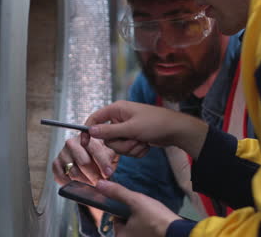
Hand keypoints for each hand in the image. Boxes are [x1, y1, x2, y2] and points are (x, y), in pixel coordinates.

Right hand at [52, 134, 119, 185]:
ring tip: (92, 183)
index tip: (108, 173)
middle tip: (101, 182)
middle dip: (95, 175)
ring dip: (85, 182)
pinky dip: (72, 184)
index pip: (95, 149)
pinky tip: (80, 184)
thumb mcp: (109, 152)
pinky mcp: (56, 164)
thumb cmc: (100, 154)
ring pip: (74, 173)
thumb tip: (107, 169)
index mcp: (86, 136)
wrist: (88, 157)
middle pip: (84, 162)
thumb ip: (109, 157)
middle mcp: (72, 143)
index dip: (103, 163)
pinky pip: (62, 178)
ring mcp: (62, 153)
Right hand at [82, 100, 208, 158]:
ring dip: (131, 148)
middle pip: (108, 138)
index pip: (95, 119)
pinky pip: (128, 150)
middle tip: (134, 140)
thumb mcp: (131, 128)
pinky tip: (147, 145)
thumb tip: (91, 131)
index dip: (88, 131)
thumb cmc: (155, 124)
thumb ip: (110, 131)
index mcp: (117, 110)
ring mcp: (127, 129)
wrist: (176, 131)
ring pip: (118, 146)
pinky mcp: (134, 137)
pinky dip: (137, 150)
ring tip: (142, 142)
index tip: (85, 143)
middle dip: (121, 144)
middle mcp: (120, 118)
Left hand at [95, 180, 178, 236]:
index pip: (116, 220)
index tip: (134, 206)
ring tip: (152, 216)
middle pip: (127, 224)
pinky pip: (146, 232)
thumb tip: (99, 185)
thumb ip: (117, 193)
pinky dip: (150, 226)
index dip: (124, 209)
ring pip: (137, 228)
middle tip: (145, 210)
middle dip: (134, 215)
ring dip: (143, 220)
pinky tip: (156, 222)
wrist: (178, 232)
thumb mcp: (135, 202)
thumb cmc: (156, 219)